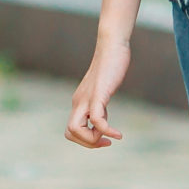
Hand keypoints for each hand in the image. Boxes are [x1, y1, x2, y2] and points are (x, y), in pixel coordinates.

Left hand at [66, 33, 129, 148]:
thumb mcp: (102, 91)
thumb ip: (99, 105)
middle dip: (88, 143)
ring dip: (93, 140)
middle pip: (70, 132)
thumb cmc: (110, 66)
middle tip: (106, 142)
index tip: (105, 139)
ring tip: (112, 136)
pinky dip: (106, 131)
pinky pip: (96, 119)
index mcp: (79, 102)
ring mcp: (87, 97)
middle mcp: (79, 101)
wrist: (112, 45)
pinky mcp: (98, 93)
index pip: (71, 130)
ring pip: (75, 128)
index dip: (86, 140)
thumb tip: (100, 119)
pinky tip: (118, 134)